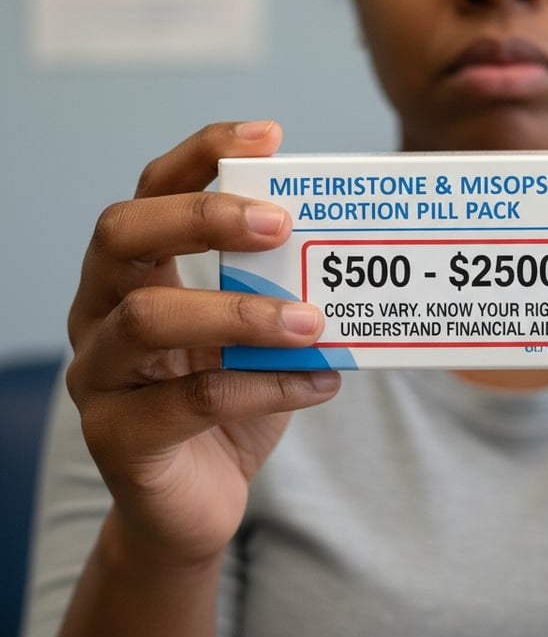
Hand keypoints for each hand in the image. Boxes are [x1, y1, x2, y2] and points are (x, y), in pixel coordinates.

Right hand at [66, 121, 340, 568]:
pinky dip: (268, 385)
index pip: (153, 190)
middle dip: (202, 216)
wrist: (201, 500)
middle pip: (123, 235)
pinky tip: (322, 382)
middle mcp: (101, 312)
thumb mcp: (259, 331)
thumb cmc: (233, 398)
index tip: (269, 136)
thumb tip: (359, 245)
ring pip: (149, 319)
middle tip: (278, 223)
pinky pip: (192, 399)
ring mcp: (99, 376)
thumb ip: (283, 287)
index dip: (202, 154)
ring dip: (242, 313)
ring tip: (313, 321)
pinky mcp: (117, 438)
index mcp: (136, 272)